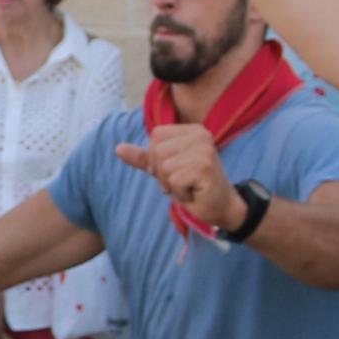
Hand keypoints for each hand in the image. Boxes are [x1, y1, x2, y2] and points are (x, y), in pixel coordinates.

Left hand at [108, 120, 244, 231]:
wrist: (221, 207)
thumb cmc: (193, 186)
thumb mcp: (165, 169)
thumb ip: (144, 158)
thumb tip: (118, 148)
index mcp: (192, 130)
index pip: (156, 136)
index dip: (156, 158)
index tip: (173, 171)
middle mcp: (201, 135)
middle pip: (157, 151)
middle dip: (162, 174)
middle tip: (182, 182)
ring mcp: (204, 150)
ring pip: (163, 166)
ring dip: (171, 185)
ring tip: (188, 187)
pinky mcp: (205, 167)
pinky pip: (173, 180)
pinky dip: (179, 193)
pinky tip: (194, 193)